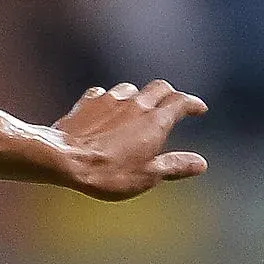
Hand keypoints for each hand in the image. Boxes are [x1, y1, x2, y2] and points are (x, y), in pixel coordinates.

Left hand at [51, 80, 208, 200]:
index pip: (181, 102)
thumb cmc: (107, 173)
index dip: (193, 104)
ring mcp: (110, 99)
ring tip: (137, 109)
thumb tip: (201, 163)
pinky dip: (109, 100)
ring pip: (130, 89)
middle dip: (170, 94)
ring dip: (138, 96)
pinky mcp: (87, 102)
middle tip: (173, 103)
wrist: (63, 160)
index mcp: (155, 121)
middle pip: (160, 87)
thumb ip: (174, 166)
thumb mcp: (146, 176)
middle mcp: (136, 103)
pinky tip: (104, 110)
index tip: (199, 109)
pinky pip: (102, 94)